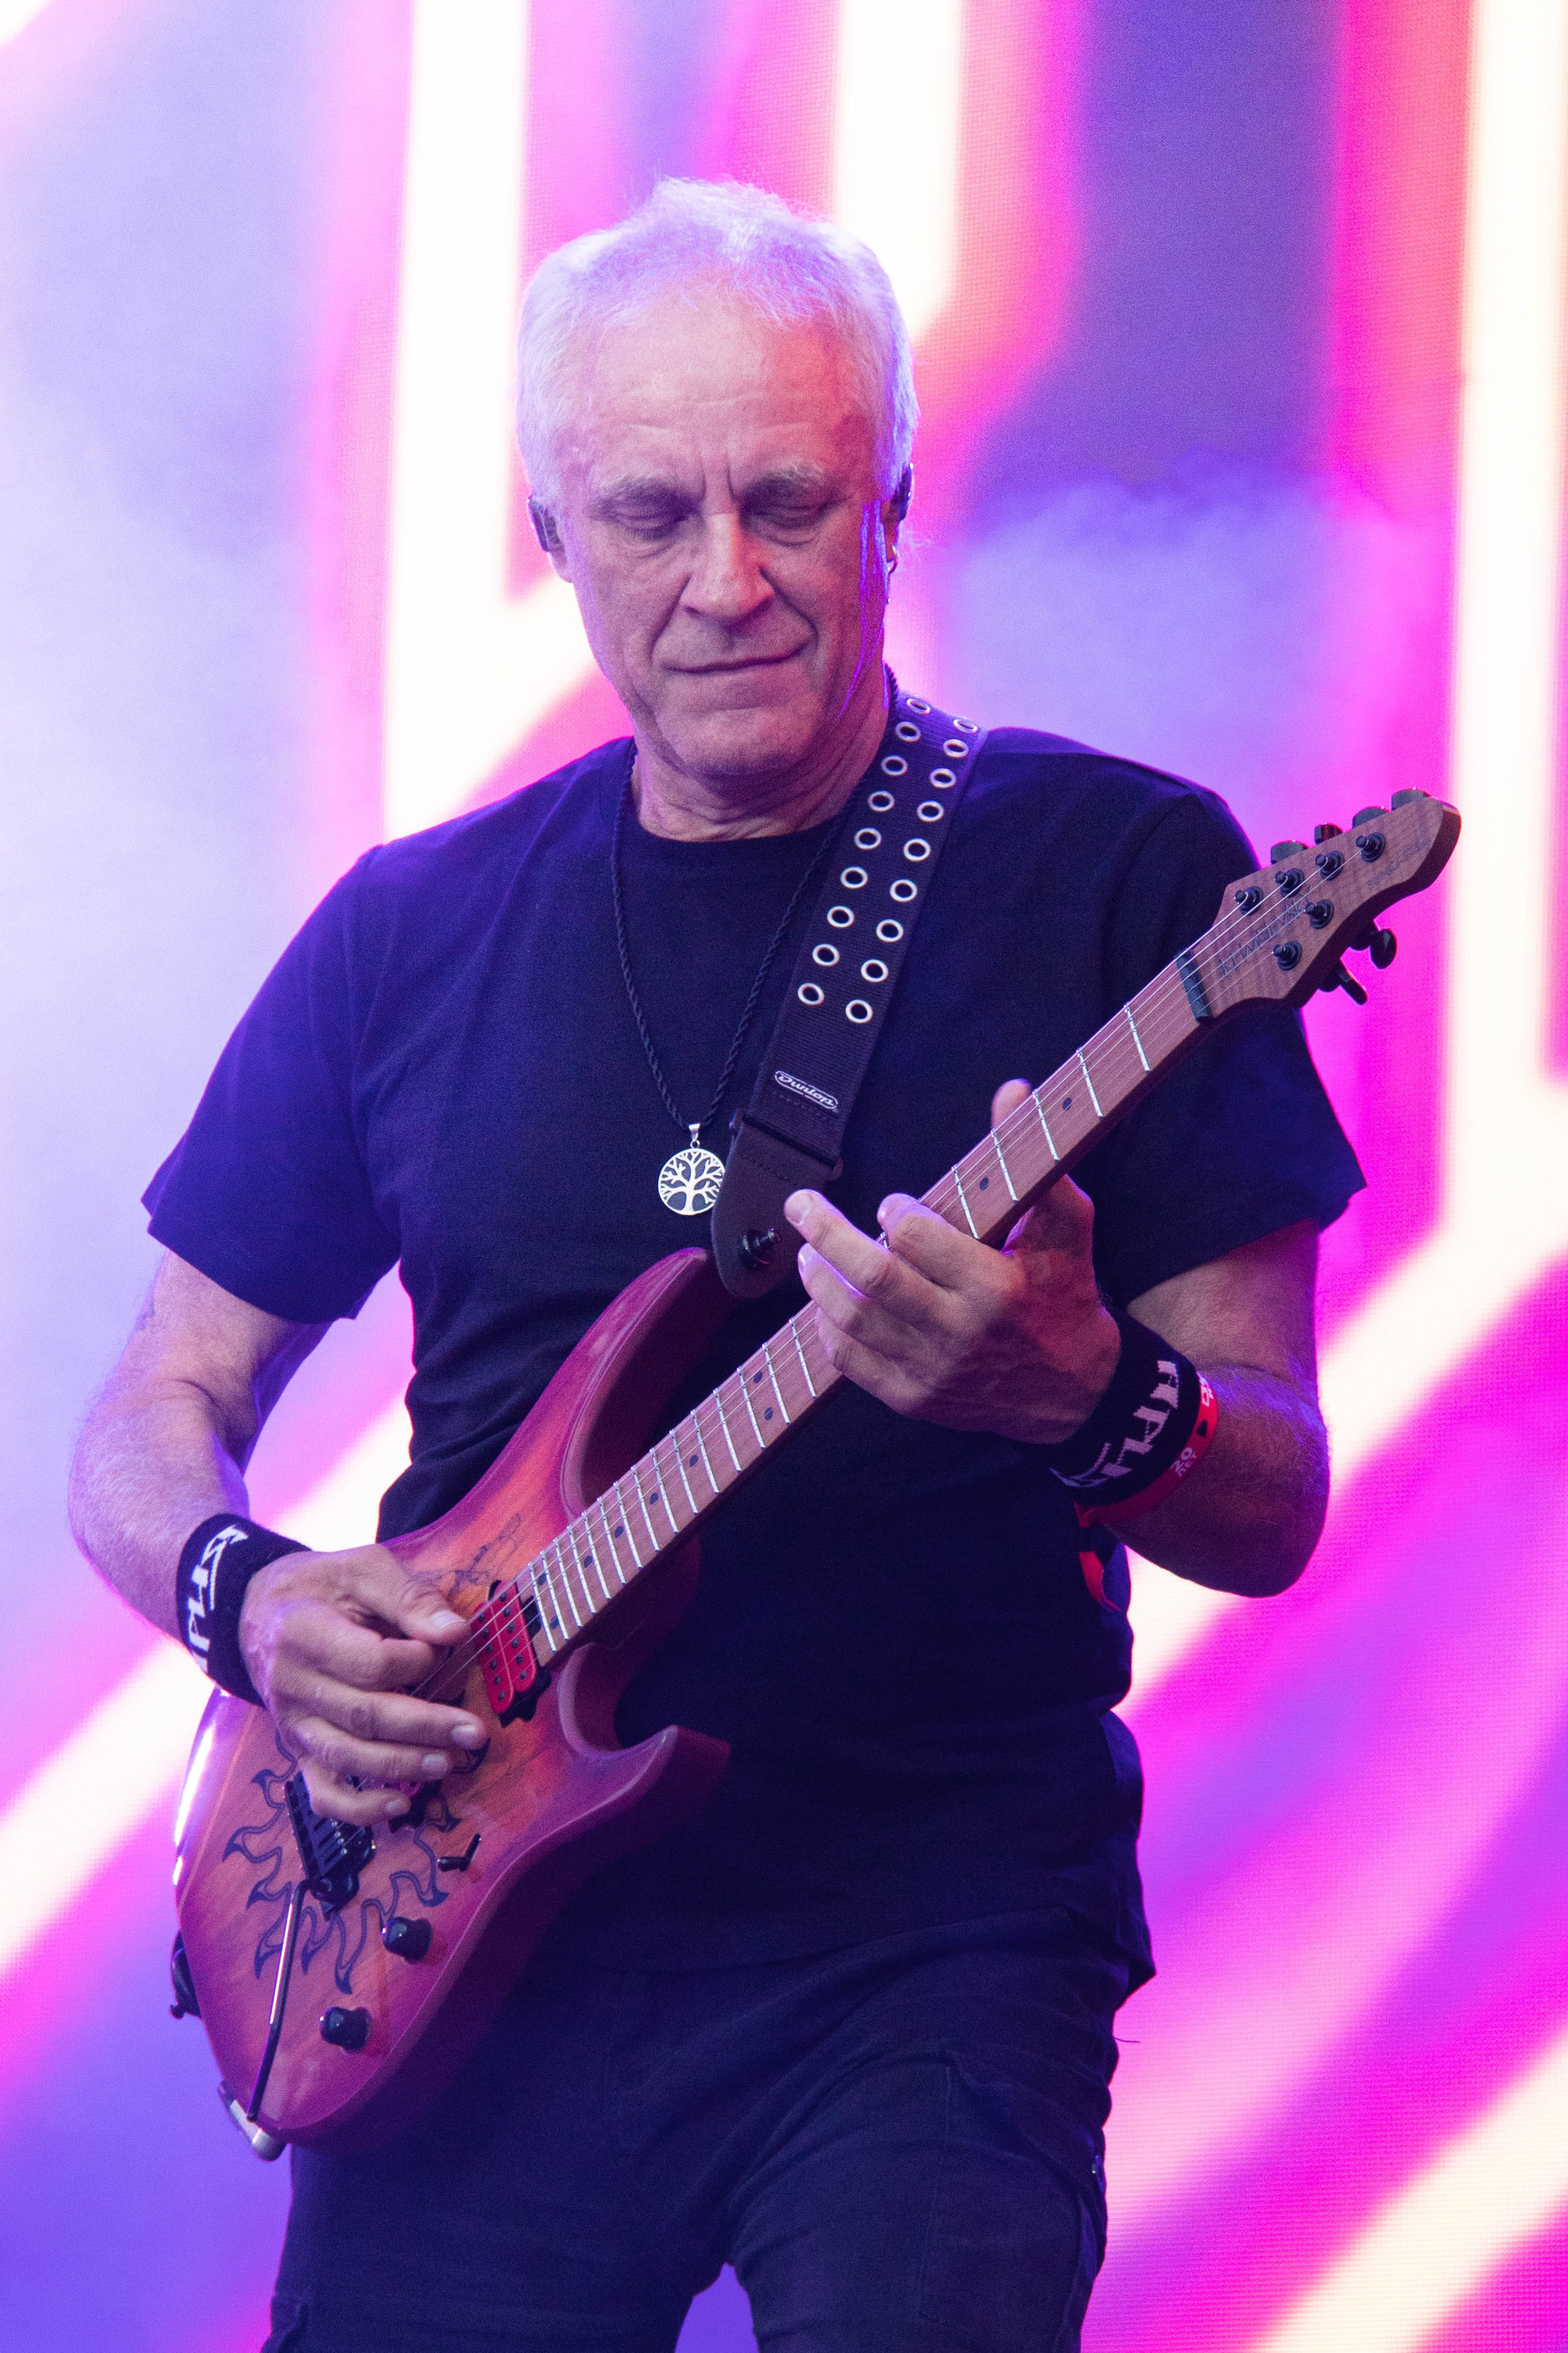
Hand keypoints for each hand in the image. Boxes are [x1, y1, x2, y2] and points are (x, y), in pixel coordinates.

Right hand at [238, 1545, 486, 1825]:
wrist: (258, 1612)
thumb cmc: (321, 1586)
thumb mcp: (362, 1568)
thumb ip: (409, 1597)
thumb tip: (456, 1632)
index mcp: (303, 1633)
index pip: (370, 1663)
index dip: (416, 1661)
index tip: (444, 1647)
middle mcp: (292, 1686)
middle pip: (365, 1716)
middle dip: (426, 1726)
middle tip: (475, 1732)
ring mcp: (293, 1725)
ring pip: (348, 1757)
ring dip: (402, 1765)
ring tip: (448, 1763)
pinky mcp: (299, 1751)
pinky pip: (323, 1793)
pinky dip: (359, 1809)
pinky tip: (400, 1806)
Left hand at [785, 1079, 1121, 1446]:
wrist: (1071, 1390)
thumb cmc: (1064, 1293)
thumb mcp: (1066, 1226)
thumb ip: (1035, 1161)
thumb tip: (1011, 1090)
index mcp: (996, 1286)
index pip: (917, 1238)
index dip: (894, 1212)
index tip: (892, 1203)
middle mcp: (959, 1332)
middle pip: (871, 1278)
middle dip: (826, 1234)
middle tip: (801, 1205)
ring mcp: (932, 1371)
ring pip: (852, 1320)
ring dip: (818, 1279)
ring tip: (808, 1250)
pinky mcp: (913, 1398)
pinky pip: (849, 1362)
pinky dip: (828, 1327)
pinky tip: (825, 1300)